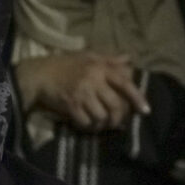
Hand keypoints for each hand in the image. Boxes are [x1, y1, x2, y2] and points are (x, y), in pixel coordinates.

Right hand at [15, 53, 146, 130]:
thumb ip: (110, 59)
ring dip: (103, 124)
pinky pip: (86, 122)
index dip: (137, 98)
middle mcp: (93, 80)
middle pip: (116, 105)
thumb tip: (129, 59)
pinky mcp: (71, 106)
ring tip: (100, 123)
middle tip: (116, 121)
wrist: (39, 74)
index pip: (125, 83)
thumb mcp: (88, 56)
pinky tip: (87, 124)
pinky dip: (89, 127)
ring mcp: (82, 93)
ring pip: (102, 116)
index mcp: (100, 67)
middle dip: (118, 117)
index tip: (145, 111)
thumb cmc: (65, 64)